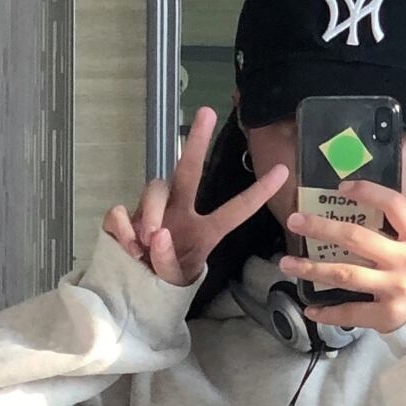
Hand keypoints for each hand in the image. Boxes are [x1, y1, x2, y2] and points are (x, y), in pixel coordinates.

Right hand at [101, 106, 287, 286]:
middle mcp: (181, 212)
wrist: (133, 292)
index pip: (236, 209)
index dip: (258, 192)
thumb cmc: (165, 282)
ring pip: (155, 189)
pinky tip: (128, 248)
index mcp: (205, 230)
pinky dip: (123, 228)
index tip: (283, 170)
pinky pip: (121, 210)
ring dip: (150, 212)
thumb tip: (158, 234)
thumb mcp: (174, 281)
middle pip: (189, 170)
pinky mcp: (124, 215)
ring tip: (145, 243)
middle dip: (197, 141)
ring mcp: (153, 210)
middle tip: (207, 113)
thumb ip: (168, 262)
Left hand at [279, 179, 405, 333]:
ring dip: (311, 268)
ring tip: (286, 263)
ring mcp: (396, 289)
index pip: (394, 204)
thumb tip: (353, 212)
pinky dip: (327, 312)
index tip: (341, 187)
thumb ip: (396, 232)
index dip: (367, 192)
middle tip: (294, 221)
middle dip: (321, 227)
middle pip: (356, 238)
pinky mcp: (386, 316)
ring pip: (345, 274)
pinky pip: (350, 312)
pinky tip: (309, 308)